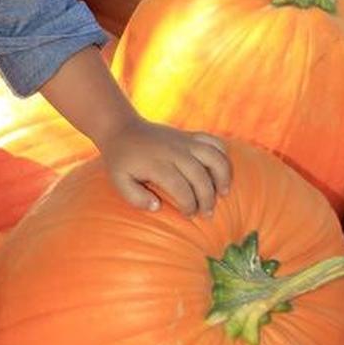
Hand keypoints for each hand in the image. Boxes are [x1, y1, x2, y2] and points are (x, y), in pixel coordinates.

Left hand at [99, 118, 230, 215]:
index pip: (180, 188)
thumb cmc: (122, 161)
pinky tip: (222, 172)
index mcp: (156, 163)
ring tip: (223, 194)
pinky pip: (215, 142)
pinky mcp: (190, 135)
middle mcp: (173, 151)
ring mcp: (184, 141)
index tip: (189, 215)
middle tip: (207, 214)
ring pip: (214, 157)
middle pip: (200, 176)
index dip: (189, 205)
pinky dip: (224, 156)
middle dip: (207, 198)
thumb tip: (157, 207)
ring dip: (223, 177)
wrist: (123, 129)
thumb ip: (135, 197)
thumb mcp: (119, 181)